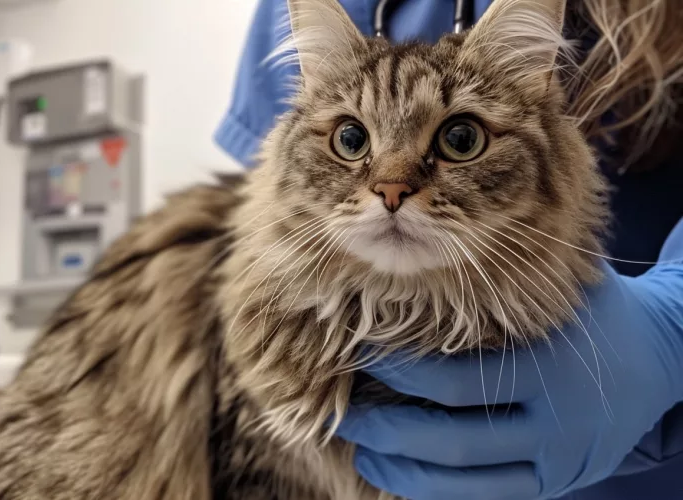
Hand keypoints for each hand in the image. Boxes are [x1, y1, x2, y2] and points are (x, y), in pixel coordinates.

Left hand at [336, 221, 682, 499]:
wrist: (661, 358)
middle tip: (344, 412)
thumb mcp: (558, 284)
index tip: (360, 354)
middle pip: (450, 440)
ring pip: (463, 482)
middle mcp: (553, 424)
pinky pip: (486, 499)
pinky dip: (436, 491)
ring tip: (361, 448)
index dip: (396, 373)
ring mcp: (556, 462)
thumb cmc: (592, 310)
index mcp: (547, 367)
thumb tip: (420, 252)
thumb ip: (502, 276)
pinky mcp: (555, 485)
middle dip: (385, 430)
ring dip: (401, 470)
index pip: (452, 381)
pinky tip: (400, 473)